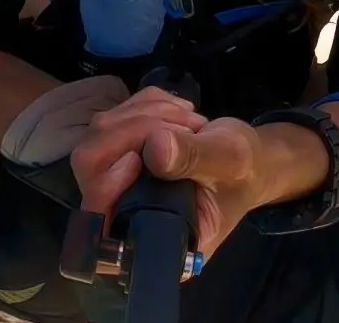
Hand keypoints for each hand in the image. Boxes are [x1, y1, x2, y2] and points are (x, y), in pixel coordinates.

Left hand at [71, 88, 266, 259]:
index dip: (106, 184)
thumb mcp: (229, 165)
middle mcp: (123, 209)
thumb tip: (155, 148)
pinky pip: (115, 113)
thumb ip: (193, 159)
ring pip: (101, 131)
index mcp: (149, 235)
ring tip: (191, 119)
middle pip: (91, 162)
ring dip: (147, 113)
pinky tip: (180, 110)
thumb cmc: (243, 173)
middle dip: (135, 131)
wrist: (247, 160)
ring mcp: (116, 175)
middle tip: (183, 124)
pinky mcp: (119, 145)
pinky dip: (146, 103)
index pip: (98, 217)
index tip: (138, 159)